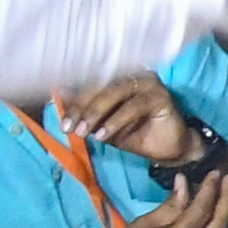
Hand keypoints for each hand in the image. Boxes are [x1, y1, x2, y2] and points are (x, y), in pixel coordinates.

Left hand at [56, 74, 201, 167]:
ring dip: (96, 112)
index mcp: (120, 78)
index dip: (75, 101)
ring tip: (84, 132)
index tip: (63, 123)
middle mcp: (134, 75)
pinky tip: (104, 134)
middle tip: (71, 128)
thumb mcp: (102, 125)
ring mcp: (149, 84)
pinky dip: (116, 120)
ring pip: (115, 91)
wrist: (168, 151)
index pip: (92, 83)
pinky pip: (134, 106)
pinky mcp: (161, 96)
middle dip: (82, 107)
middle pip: (101, 84)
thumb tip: (60, 93)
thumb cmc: (135, 135)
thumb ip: (85, 110)